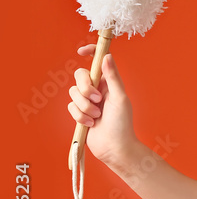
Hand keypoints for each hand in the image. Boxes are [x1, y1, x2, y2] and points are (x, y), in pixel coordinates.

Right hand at [67, 44, 136, 165]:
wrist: (114, 147)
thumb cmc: (122, 123)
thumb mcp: (119, 98)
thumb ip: (112, 77)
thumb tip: (107, 56)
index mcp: (109, 83)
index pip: (98, 62)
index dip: (90, 53)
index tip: (81, 51)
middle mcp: (97, 89)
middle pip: (79, 76)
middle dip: (85, 88)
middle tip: (97, 100)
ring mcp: (87, 101)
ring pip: (73, 92)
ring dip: (84, 106)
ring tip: (97, 116)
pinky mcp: (79, 113)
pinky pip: (71, 107)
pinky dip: (80, 116)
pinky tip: (91, 124)